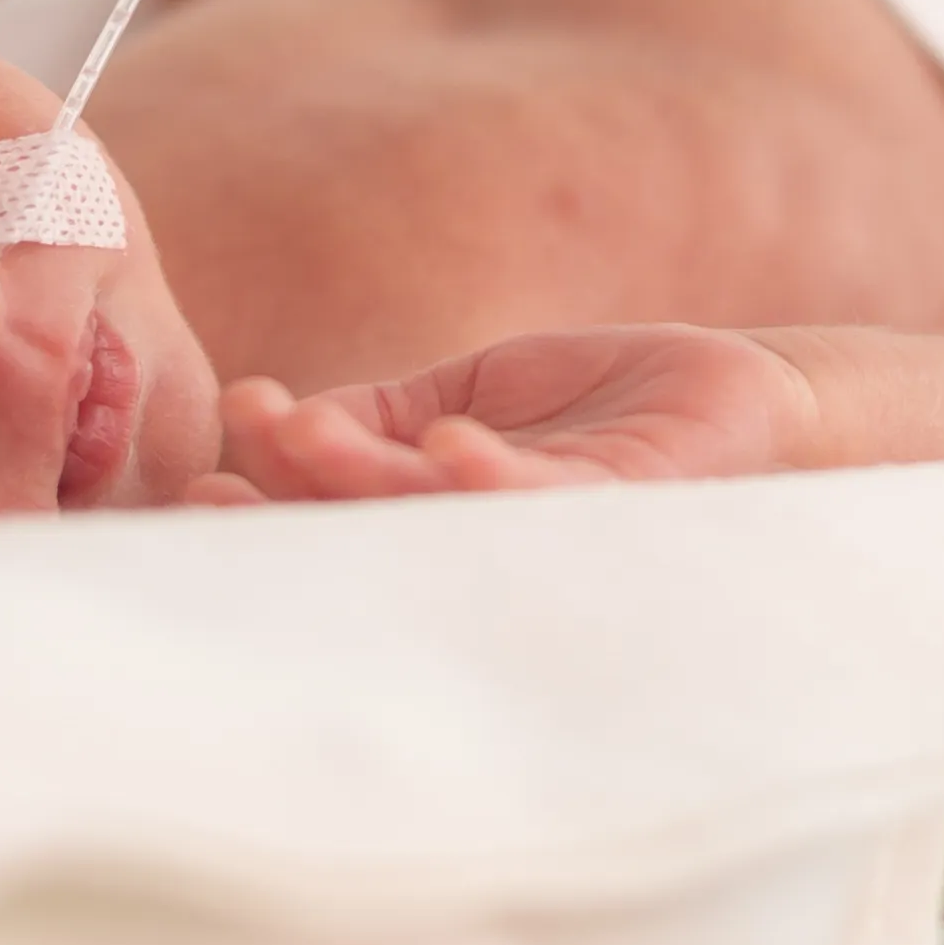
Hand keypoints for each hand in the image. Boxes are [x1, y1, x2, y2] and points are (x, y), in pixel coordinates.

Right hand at [195, 327, 820, 504]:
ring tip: (300, 442)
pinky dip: (492, 482)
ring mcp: (550, 542)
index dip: (262, 513)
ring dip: (363, 487)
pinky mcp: (619, 514)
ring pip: (436, 526)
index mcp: (442, 522)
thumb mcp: (474, 393)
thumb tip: (272, 421)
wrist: (752, 404)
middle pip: (367, 542)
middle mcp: (488, 551)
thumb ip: (382, 411)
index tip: (191, 491)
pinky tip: (450, 449)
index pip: (333, 523)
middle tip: (215, 499)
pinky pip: (544, 509)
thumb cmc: (611, 409)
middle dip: (288, 520)